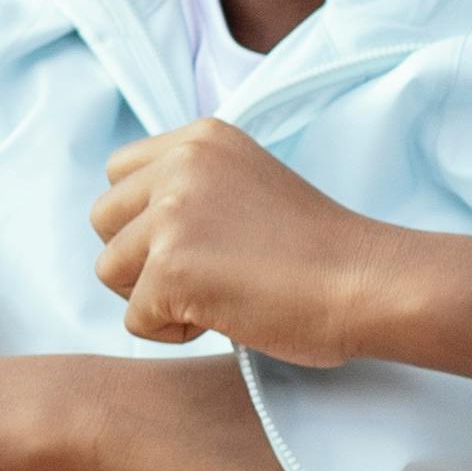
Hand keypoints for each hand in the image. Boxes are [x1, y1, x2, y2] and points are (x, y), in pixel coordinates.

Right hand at [59, 354, 333, 470]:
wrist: (97, 416)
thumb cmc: (155, 409)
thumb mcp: (238, 397)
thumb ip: (284, 421)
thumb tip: (314, 470)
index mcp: (315, 386)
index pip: (355, 444)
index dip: (323, 466)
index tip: (282, 465)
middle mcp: (325, 423)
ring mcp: (306, 470)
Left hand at [91, 122, 471, 371]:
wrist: (368, 282)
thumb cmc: (320, 250)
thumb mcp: (248, 183)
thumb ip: (193, 187)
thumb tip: (132, 226)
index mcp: (200, 138)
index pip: (119, 174)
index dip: (145, 220)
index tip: (199, 241)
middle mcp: (180, 164)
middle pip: (103, 219)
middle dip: (138, 258)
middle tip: (203, 275)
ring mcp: (173, 214)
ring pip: (109, 271)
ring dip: (153, 297)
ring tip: (216, 296)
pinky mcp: (171, 268)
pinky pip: (134, 320)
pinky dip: (174, 333)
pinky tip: (226, 317)